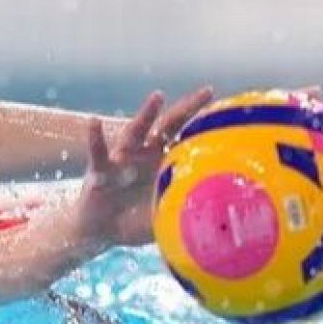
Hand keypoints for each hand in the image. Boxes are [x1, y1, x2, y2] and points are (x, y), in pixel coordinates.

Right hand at [76, 87, 212, 245]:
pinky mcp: (100, 170)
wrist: (99, 231)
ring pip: (136, 132)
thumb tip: (213, 223)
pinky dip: (96, 138)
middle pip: (168, 126)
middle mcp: (144, 155)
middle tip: (207, 92)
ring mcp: (122, 160)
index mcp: (162, 164)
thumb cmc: (132, 222)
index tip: (227, 110)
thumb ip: (182, 215)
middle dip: (187, 108)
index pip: (186, 138)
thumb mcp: (162, 217)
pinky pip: (99, 152)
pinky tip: (95, 123)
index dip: (203, 125)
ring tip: (159, 97)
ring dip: (147, 114)